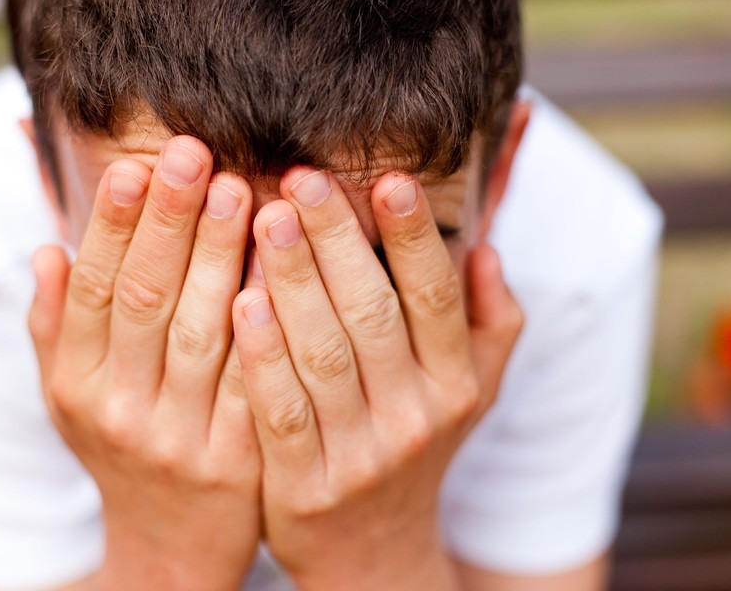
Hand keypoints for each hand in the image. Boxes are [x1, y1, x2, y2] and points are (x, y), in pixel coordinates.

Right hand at [28, 136, 260, 590]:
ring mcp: (180, 438)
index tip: (133, 163)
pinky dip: (267, 321)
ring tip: (241, 187)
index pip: (92, 290)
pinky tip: (281, 266)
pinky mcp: (238, 461)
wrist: (169, 546)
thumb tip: (46, 248)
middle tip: (192, 151)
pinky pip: (255, 379)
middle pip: (145, 299)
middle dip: (168, 219)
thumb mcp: (67, 396)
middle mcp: (120, 411)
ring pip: (202, 332)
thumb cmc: (119, 450)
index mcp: (75, 385)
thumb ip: (54, 325)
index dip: (111, 225)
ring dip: (221, 255)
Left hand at [232, 168, 523, 589]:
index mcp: (455, 383)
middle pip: (373, 313)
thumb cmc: (415, 447)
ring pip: (324, 353)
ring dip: (294, 281)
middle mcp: (415, 416)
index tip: (389, 177)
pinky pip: (280, 410)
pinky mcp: (304, 486)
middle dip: (338, 240)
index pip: (436, 297)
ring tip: (266, 217)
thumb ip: (490, 323)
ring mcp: (359, 454)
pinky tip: (240, 300)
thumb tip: (487, 252)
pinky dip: (263, 354)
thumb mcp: (471, 393)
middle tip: (303, 177)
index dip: (414, 236)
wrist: (373, 554)